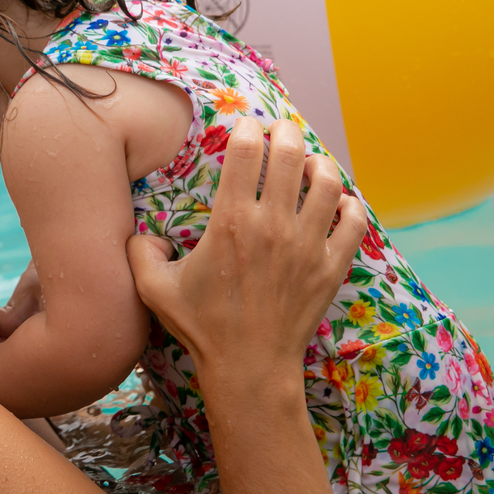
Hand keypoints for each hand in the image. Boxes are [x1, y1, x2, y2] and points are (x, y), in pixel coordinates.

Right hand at [127, 118, 366, 383]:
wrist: (249, 367)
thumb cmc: (201, 325)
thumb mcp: (153, 288)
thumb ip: (140, 251)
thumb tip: (146, 235)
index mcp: (231, 222)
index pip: (246, 151)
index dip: (247, 128)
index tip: (245, 127)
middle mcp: (274, 226)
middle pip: (291, 154)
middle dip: (286, 131)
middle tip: (280, 129)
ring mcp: (308, 246)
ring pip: (328, 182)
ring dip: (319, 163)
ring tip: (309, 162)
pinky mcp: (332, 267)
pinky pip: (354, 222)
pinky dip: (349, 204)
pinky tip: (337, 203)